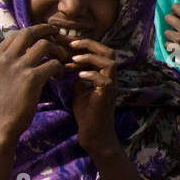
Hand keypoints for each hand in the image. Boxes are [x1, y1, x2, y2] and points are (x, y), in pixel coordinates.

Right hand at [0, 24, 67, 141]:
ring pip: (44, 45)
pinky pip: (53, 64)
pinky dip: (60, 68)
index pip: (16, 34)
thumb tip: (26, 51)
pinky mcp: (31, 78)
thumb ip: (9, 63)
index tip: (45, 34)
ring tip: (62, 60)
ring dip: (57, 50)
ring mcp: (17, 67)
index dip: (33, 31)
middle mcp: (5, 58)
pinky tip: (59, 76)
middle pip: (29, 32)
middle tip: (58, 35)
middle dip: (46, 30)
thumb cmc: (2, 104)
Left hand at [67, 38, 118, 155]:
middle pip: (109, 52)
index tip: (68, 45)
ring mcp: (111, 87)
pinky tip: (78, 76)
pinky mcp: (107, 96)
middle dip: (89, 45)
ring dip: (90, 58)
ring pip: (109, 62)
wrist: (93, 135)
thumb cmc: (87, 115)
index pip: (100, 52)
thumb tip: (68, 64)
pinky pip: (104, 80)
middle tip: (71, 44)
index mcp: (104, 75)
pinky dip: (91, 75)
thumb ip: (78, 77)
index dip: (85, 45)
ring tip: (73, 60)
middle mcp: (111, 78)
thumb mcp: (78, 91)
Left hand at [164, 3, 179, 62]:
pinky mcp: (177, 49)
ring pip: (166, 32)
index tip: (178, 14)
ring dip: (172, 34)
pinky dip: (171, 45)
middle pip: (167, 18)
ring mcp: (179, 39)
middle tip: (176, 25)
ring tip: (178, 37)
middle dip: (172, 21)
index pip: (175, 7)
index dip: (176, 10)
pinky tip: (177, 45)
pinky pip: (166, 44)